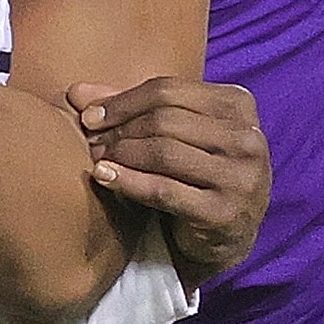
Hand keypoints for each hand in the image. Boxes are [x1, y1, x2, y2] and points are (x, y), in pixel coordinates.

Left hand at [71, 77, 267, 285]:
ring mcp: (241, 176)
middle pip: (165, 119)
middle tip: (92, 141)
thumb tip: (76, 92)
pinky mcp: (224, 213)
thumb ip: (130, 109)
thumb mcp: (173, 134)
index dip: (122, 101)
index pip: (169, 89)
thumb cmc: (195, 174)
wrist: (227, 234)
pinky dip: (128, 182)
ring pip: (165, 152)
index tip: (89, 115)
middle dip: (120, 129)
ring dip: (122, 154)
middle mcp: (247, 137)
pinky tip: (104, 177)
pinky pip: (164, 191)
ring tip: (97, 159)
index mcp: (238, 105)